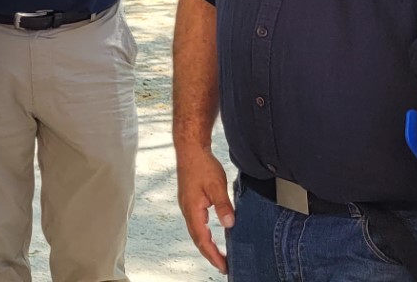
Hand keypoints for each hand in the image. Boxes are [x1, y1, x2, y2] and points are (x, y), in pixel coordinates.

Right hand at [175, 147, 233, 272]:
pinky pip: (196, 224)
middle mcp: (187, 210)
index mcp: (192, 209)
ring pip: (196, 232)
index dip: (213, 254)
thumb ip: (223, 205)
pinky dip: (204, 235)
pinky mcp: (190, 201)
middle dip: (210, 254)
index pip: (202, 239)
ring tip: (218, 256)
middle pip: (197, 239)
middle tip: (223, 266)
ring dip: (206, 245)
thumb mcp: (216, 185)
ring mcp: (187, 206)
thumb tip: (229, 224)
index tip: (223, 265)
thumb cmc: (201, 164)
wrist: (190, 149)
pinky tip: (211, 235)